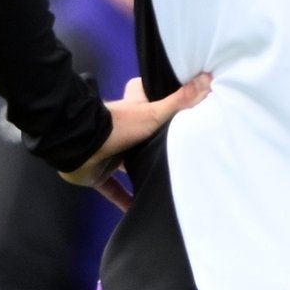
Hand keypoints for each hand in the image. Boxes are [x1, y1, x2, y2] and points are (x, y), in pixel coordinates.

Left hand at [59, 74, 213, 192]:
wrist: (81, 147)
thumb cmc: (118, 126)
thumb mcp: (153, 113)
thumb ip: (179, 100)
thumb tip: (208, 79)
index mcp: (131, 111)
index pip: (140, 92)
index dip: (150, 92)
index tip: (168, 97)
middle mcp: (119, 130)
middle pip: (137, 131)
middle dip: (150, 140)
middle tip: (173, 150)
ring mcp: (107, 152)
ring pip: (125, 162)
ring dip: (138, 170)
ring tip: (162, 181)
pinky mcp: (98, 174)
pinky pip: (113, 190)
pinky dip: (123, 200)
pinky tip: (136, 210)